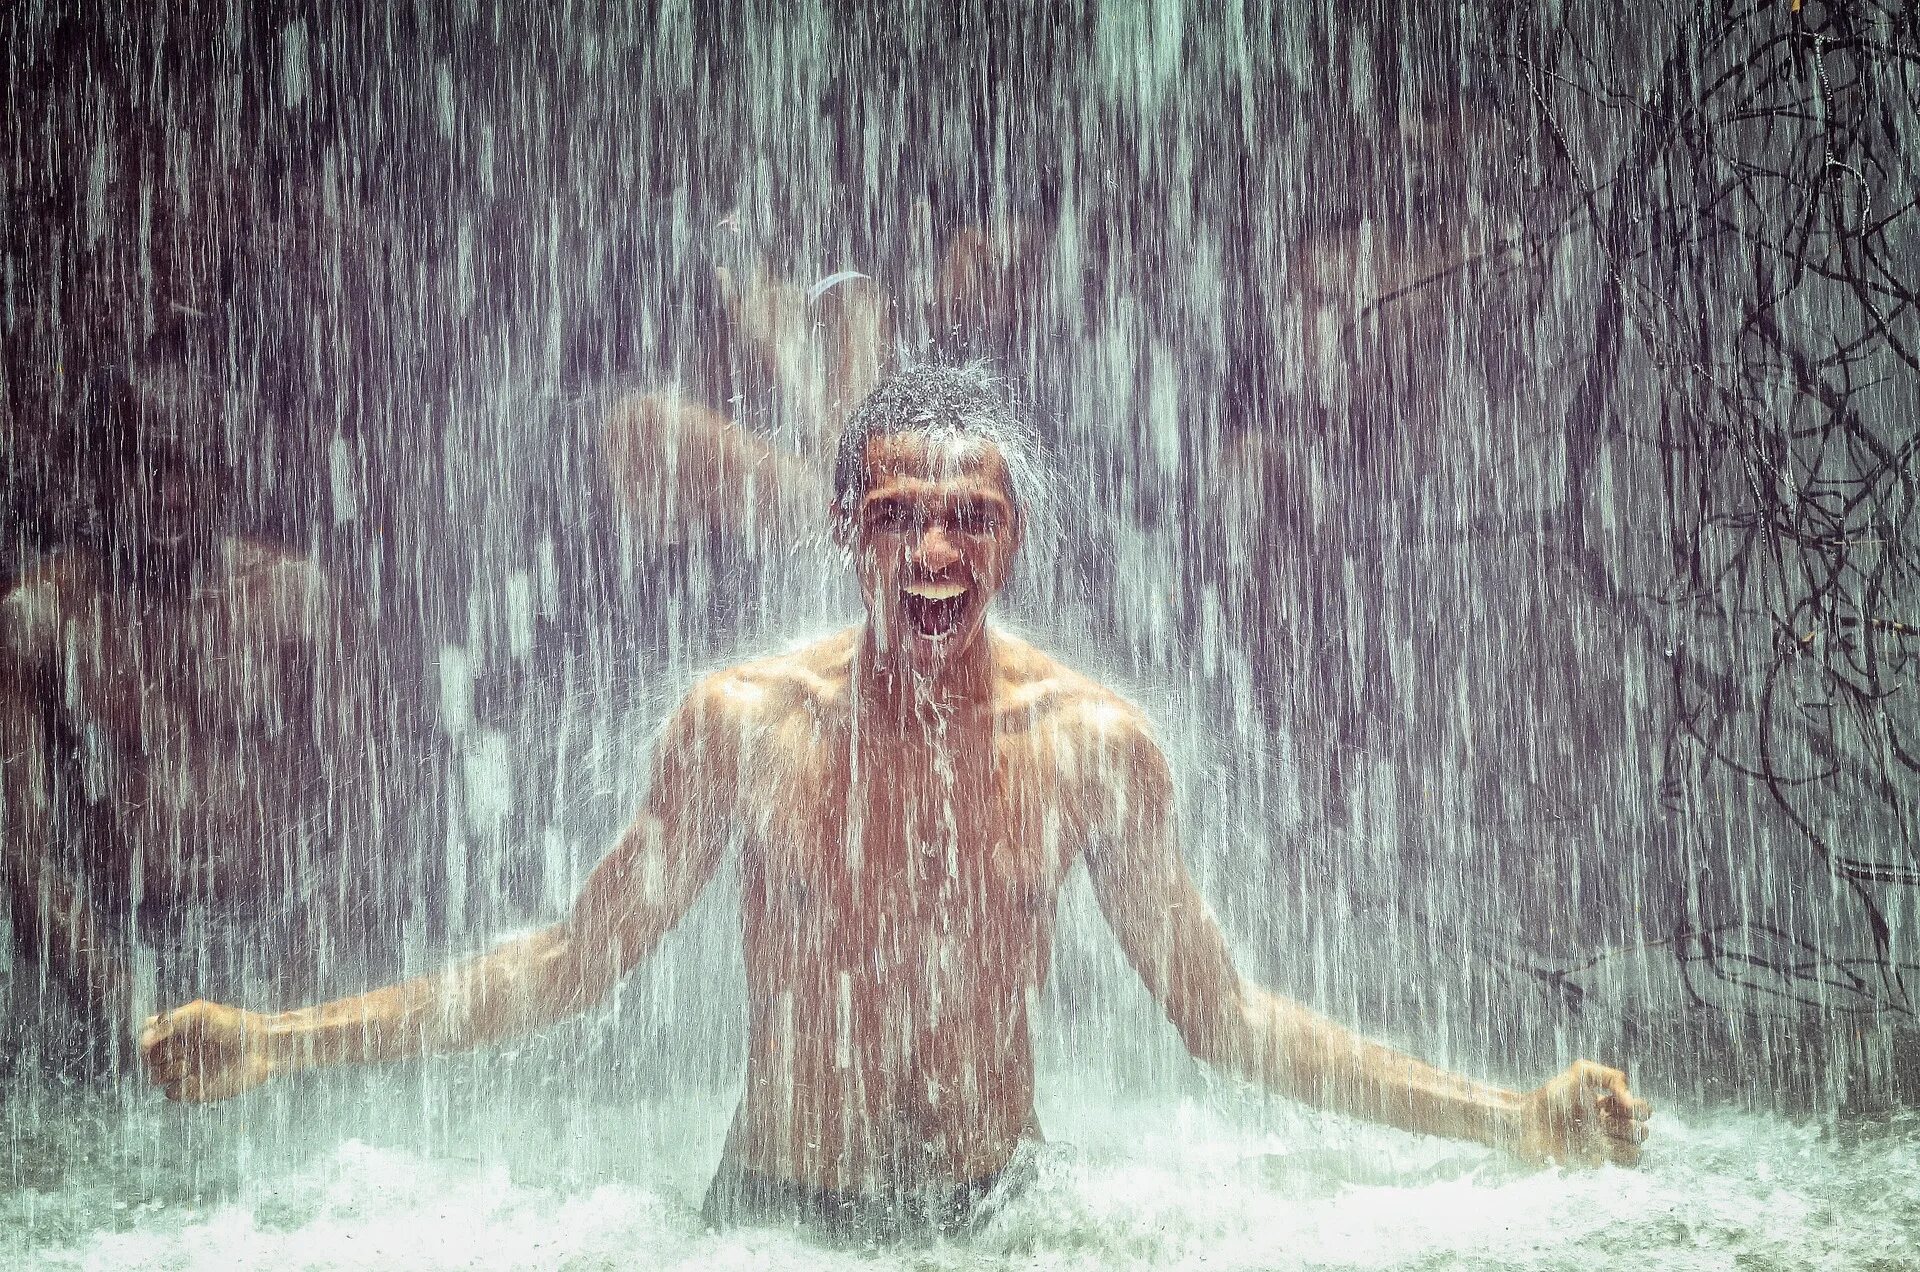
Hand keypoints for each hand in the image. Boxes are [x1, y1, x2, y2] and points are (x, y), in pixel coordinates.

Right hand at [139, 999, 275, 1103]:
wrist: (261, 1048)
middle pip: (148, 1058)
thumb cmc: (234, 1025)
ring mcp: (186, 1072)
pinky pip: (171, 1093)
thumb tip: (143, 1041)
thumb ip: (169, 1021)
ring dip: (170, 1069)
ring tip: (191, 1061)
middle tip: (183, 1048)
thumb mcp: (200, 1013)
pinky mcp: (194, 1091)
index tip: (161, 1036)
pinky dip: (180, 1086)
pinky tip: (198, 1077)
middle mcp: (179, 1052)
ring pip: (156, 1077)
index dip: (148, 1038)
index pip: (146, 1037)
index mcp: (178, 1032)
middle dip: (160, 1054)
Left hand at [1515, 1060, 1651, 1167]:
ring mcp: (1601, 1146)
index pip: (1643, 1110)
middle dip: (1627, 1126)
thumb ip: (1611, 1077)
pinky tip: (1591, 1148)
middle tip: (1602, 1120)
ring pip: (1635, 1153)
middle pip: (1642, 1133)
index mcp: (1609, 1106)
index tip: (1617, 1103)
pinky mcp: (1592, 1162)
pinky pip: (1616, 1166)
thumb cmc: (1551, 1096)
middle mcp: (1609, 1127)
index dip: (1638, 1108)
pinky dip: (1611, 1157)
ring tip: (1597, 1136)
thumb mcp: (1582, 1072)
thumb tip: (1630, 1102)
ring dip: (1621, 1144)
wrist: (1527, 1121)